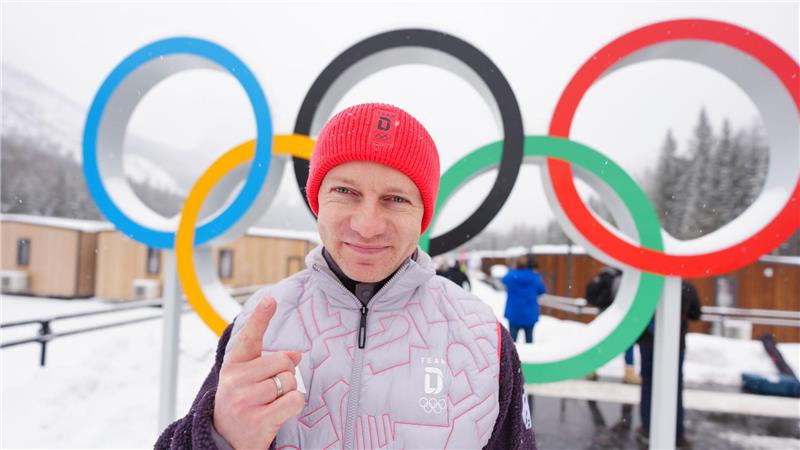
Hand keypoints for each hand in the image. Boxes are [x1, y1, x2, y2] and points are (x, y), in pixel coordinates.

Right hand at [213, 297, 303, 448]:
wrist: (225, 441)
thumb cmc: (241, 404)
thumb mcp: (247, 379)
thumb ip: (268, 362)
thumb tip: (296, 355)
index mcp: (233, 365)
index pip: (249, 337)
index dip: (261, 317)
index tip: (270, 300)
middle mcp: (235, 380)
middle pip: (283, 363)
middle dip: (285, 375)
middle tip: (270, 390)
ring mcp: (245, 401)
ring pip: (290, 382)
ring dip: (288, 392)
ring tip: (270, 403)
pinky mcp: (258, 421)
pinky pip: (294, 400)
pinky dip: (294, 405)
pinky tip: (278, 412)